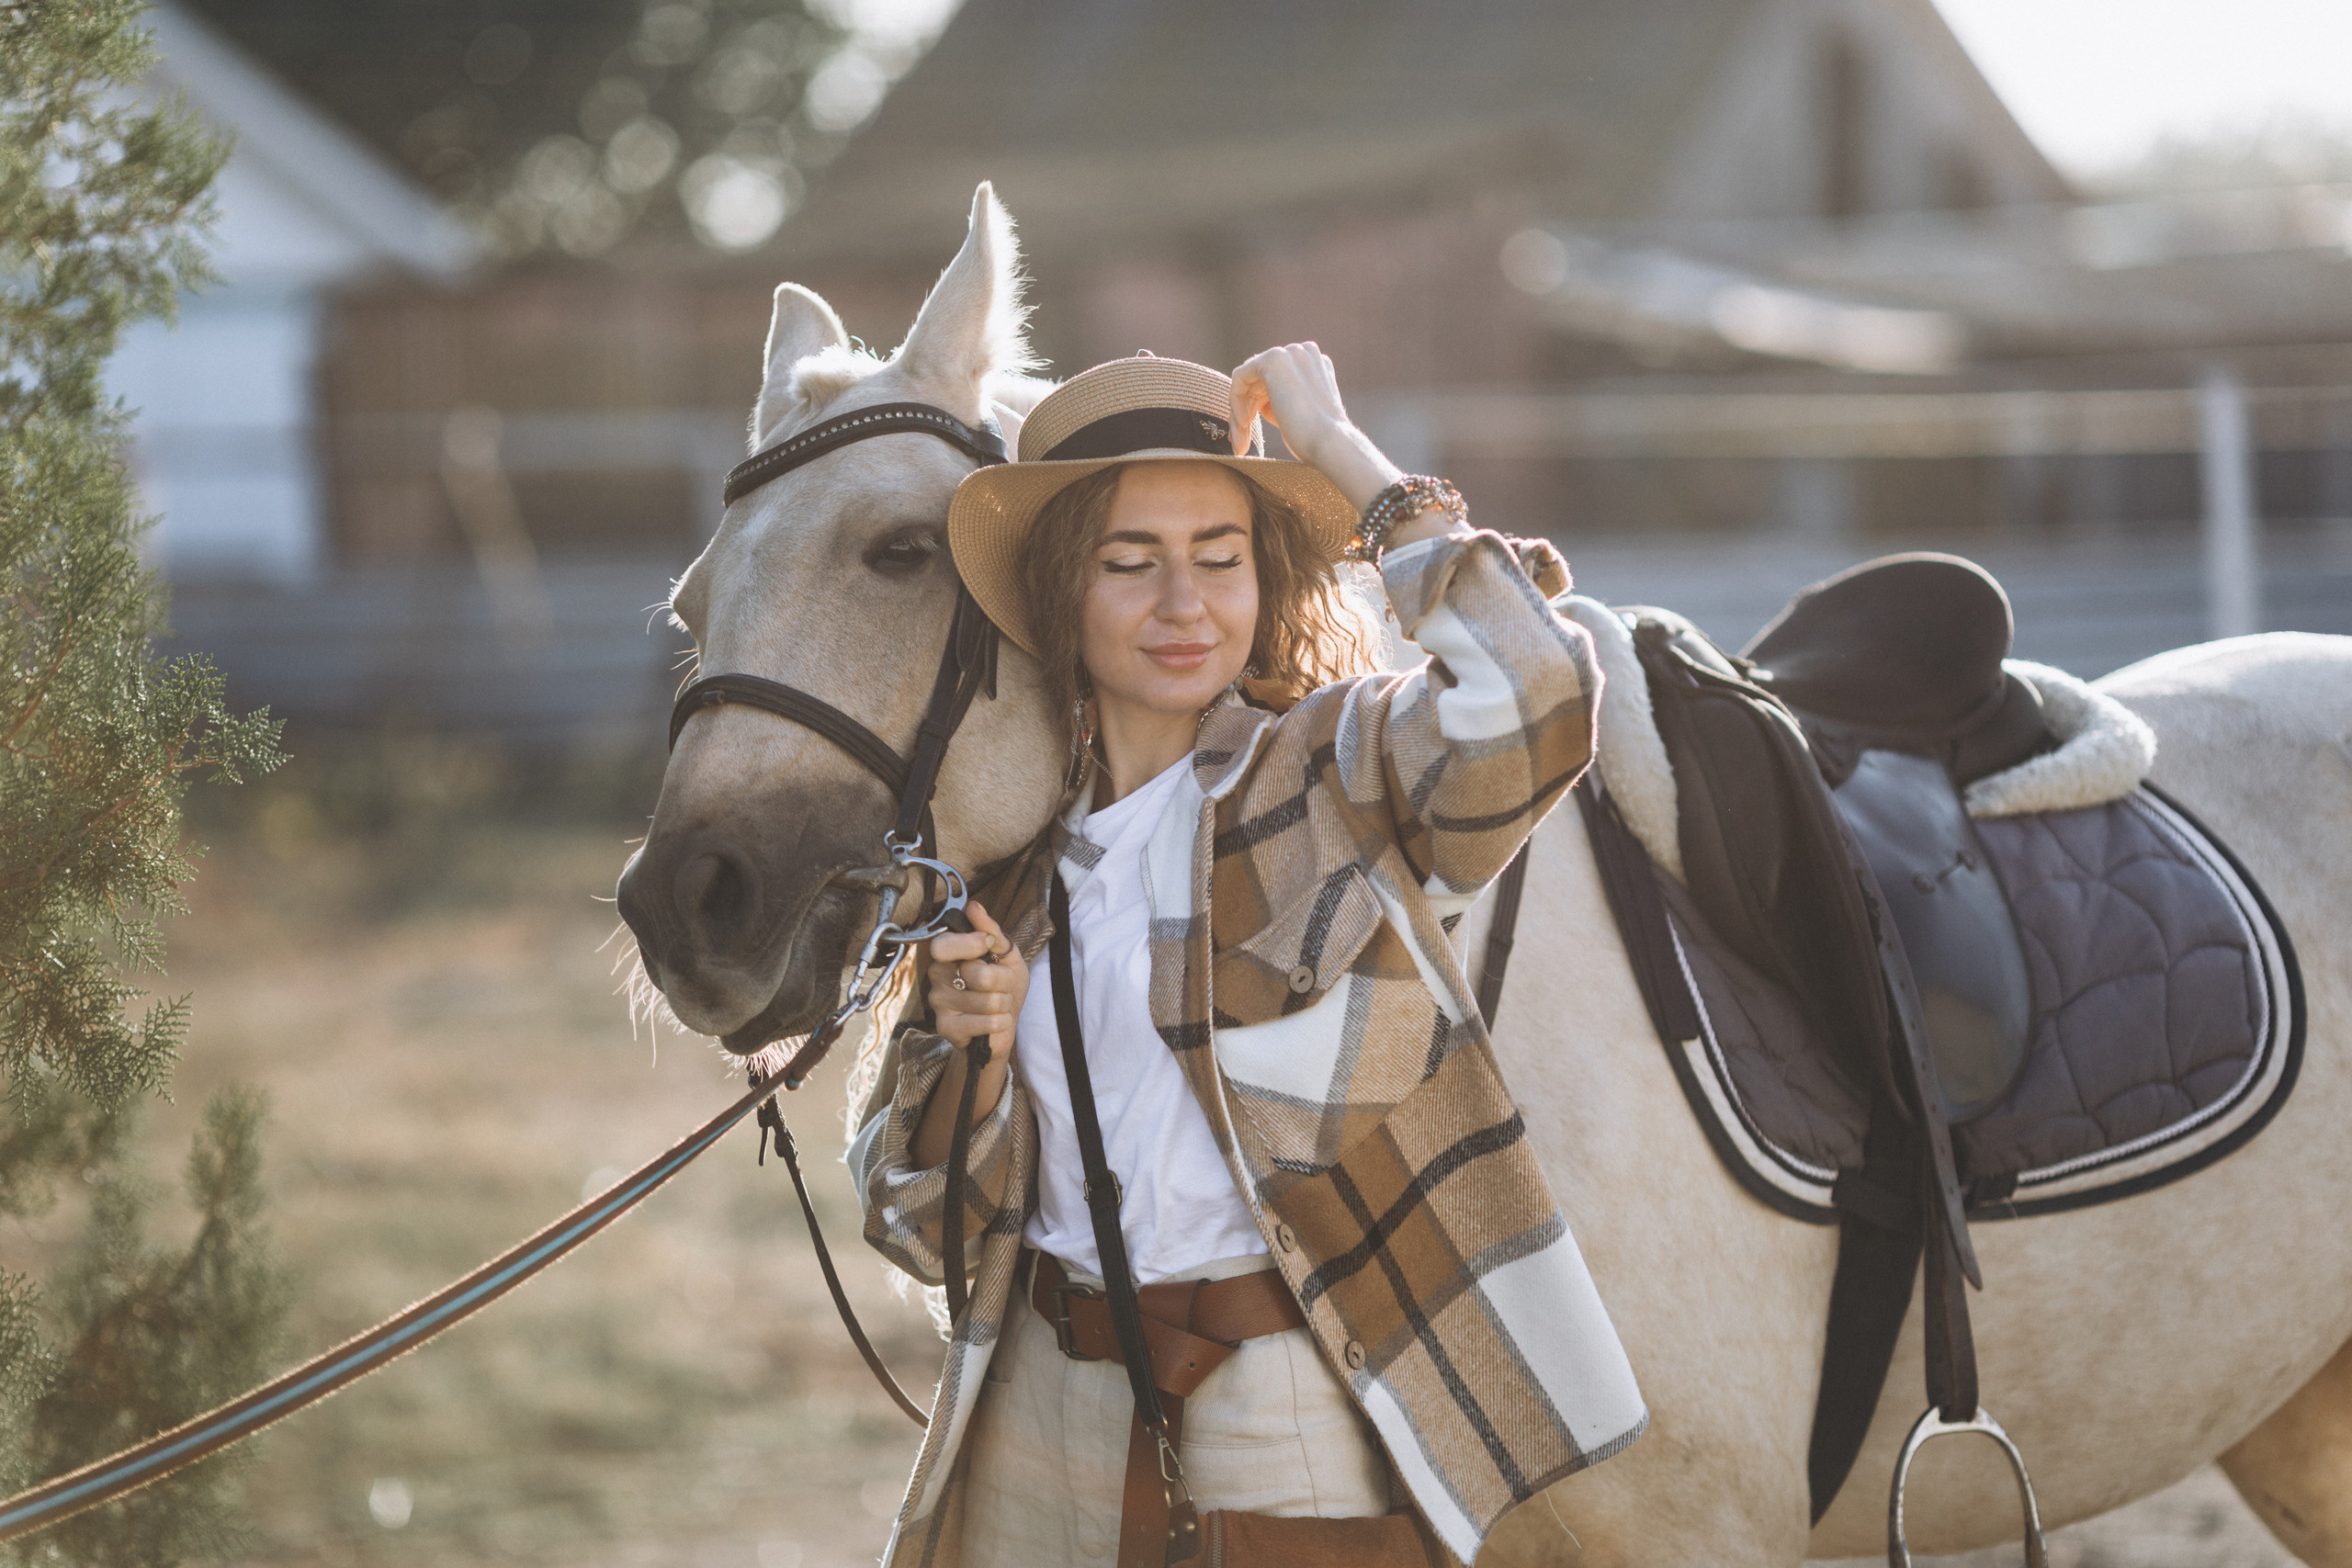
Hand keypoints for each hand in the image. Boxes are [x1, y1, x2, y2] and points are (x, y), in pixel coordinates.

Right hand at [926, 901, 1025, 1053]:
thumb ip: (991, 931)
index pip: (944, 945)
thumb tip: (973, 907)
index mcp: (948, 953)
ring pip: (989, 1001)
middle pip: (979, 975)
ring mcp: (939, 1003)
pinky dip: (1001, 1022)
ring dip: (1004, 1004)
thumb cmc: (1003, 988)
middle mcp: (937, 975)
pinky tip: (994, 1022)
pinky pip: (987, 1022)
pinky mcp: (947, 1028)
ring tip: (997, 1005)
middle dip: (1004, 981)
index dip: (972, 945)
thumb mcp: (1007, 955)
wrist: (1004, 1026)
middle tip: (1000, 985)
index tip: (988, 945)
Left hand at [1229, 342, 1400, 512]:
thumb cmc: (1316, 439)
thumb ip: (1280, 398)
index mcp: (1315, 364)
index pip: (1275, 380)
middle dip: (1248, 412)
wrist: (1328, 443)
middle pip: (1259, 380)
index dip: (1260, 408)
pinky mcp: (1272, 359)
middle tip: (1241, 445)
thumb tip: (1255, 401)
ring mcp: (1290, 353)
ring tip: (1241, 442)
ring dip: (1240, 413)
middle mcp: (1304, 352)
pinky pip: (1240, 378)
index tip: (1250, 438)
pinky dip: (1236, 402)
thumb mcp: (1299, 413)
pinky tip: (1245, 424)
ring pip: (1248, 381)